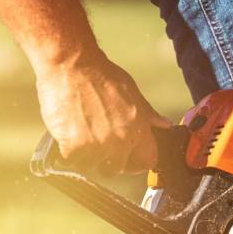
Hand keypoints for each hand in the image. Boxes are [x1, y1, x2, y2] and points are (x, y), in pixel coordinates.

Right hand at [35, 54, 170, 174]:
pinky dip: (68, 150)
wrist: (71, 65)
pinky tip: (68, 133)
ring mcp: (97, 146)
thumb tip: (165, 124)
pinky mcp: (74, 146)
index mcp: (138, 129)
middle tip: (96, 143)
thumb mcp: (133, 93)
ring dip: (85, 156)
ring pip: (91, 166)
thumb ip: (148, 114)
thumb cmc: (100, 75)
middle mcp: (121, 141)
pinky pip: (72, 160)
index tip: (127, 159)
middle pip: (116, 169)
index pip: (147, 161)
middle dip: (107, 160)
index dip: (136, 163)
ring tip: (80, 134)